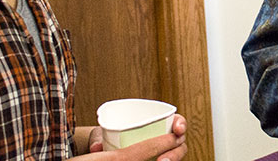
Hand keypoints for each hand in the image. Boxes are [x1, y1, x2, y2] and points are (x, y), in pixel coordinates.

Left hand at [72, 114, 186, 159]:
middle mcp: (161, 137)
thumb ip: (100, 137)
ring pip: (174, 155)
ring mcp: (160, 152)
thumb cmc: (109, 134)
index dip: (180, 123)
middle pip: (179, 142)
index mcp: (156, 122)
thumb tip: (96, 146)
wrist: (105, 147)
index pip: (176, 120)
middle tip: (163, 160)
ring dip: (171, 159)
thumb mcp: (104, 131)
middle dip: (176, 150)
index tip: (177, 129)